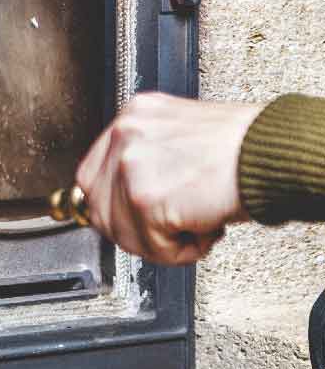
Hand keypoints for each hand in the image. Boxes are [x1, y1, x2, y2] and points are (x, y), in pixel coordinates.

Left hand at [75, 93, 262, 265]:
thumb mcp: (181, 138)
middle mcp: (127, 133)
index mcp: (135, 116)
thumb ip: (148, 159)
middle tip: (167, 232)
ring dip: (158, 244)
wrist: (274, 155)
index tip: (132, 221)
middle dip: (132, 231)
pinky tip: (203, 232)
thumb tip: (122, 197)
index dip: (112, 207)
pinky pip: (149, 246)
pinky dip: (178, 252)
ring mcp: (131, 163)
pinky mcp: (145, 196)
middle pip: (97, 205)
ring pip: (120, 231)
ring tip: (193, 230)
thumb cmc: (245, 150)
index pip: (93, 174)